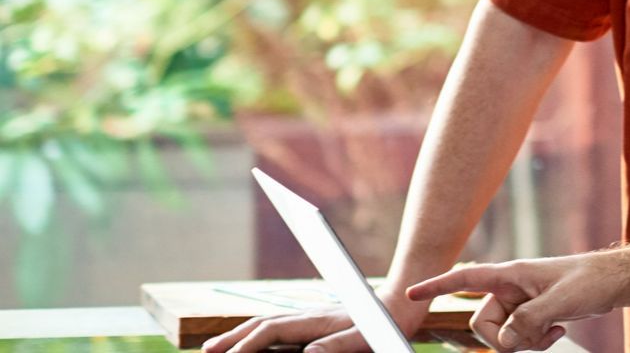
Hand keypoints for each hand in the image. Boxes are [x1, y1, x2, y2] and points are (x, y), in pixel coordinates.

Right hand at [202, 288, 424, 352]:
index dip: (246, 345)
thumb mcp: (364, 340)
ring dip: (242, 335)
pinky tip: (256, 343)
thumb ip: (337, 347)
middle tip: (206, 352)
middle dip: (233, 338)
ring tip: (219, 348)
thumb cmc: (386, 326)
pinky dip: (261, 335)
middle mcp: (308, 316)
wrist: (402, 303)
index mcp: (314, 321)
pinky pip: (281, 329)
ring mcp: (311, 318)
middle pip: (261, 324)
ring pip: (268, 325)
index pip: (269, 331)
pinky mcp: (318, 322)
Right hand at [407, 253, 616, 351]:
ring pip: (501, 335)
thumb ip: (528, 320)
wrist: (612, 283)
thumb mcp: (559, 301)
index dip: (436, 286)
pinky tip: (556, 332)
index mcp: (510, 275)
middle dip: (502, 338)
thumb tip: (504, 340)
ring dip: (524, 342)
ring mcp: (519, 304)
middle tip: (531, 336)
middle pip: (482, 323)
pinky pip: (518, 339)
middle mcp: (510, 289)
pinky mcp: (530, 316)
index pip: (465, 278)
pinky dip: (534, 343)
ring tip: (551, 330)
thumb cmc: (589, 280)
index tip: (410, 292)